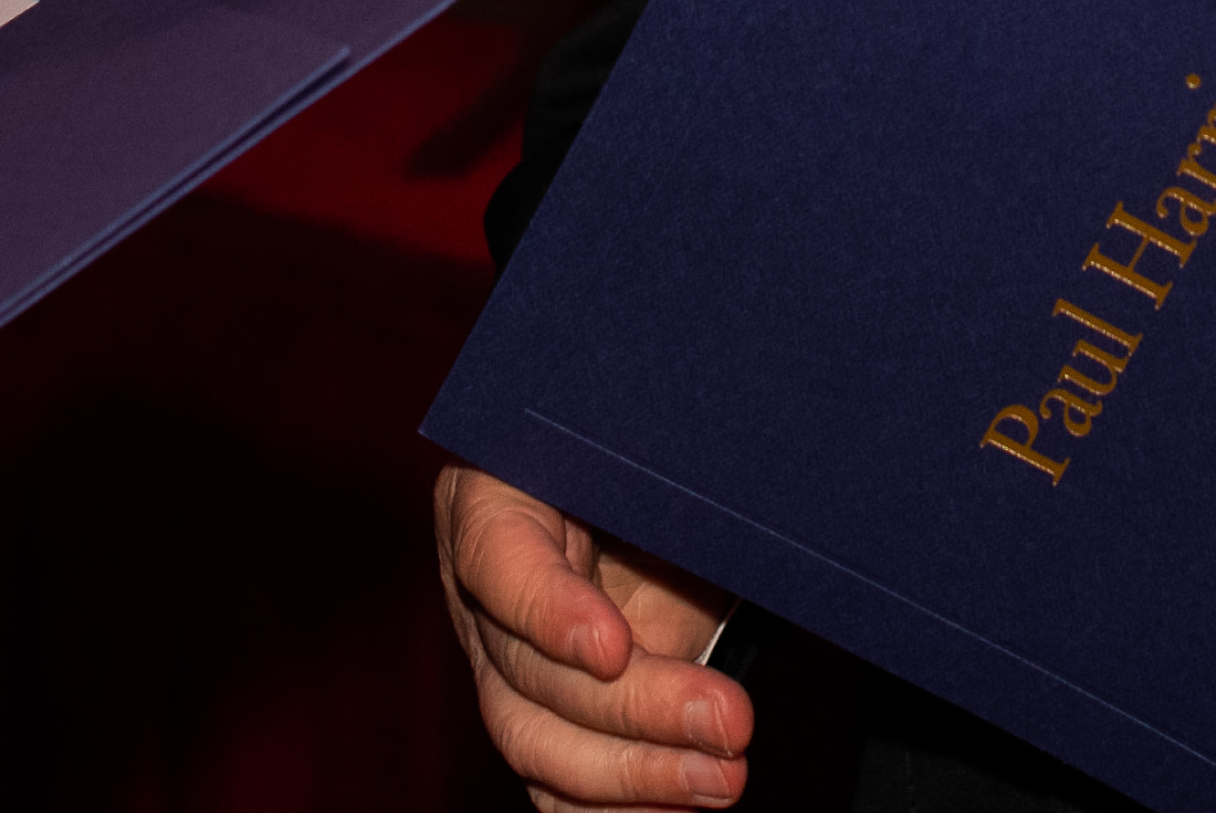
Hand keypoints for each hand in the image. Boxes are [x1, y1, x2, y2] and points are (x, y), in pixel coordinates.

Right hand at [435, 463, 748, 804]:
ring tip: (722, 777)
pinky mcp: (550, 714)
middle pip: (529, 672)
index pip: (497, 560)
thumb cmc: (654, 441)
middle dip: (633, 709)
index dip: (548, 612)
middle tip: (727, 719)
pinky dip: (620, 806)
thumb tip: (726, 501)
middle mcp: (488, 589)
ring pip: (540, 742)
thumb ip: (671, 469)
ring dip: (637, 773)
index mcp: (494, 495)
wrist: (666, 476)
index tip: (613, 646)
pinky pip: (561, 781)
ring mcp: (510, 661)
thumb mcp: (656, 439)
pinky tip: (682, 805)